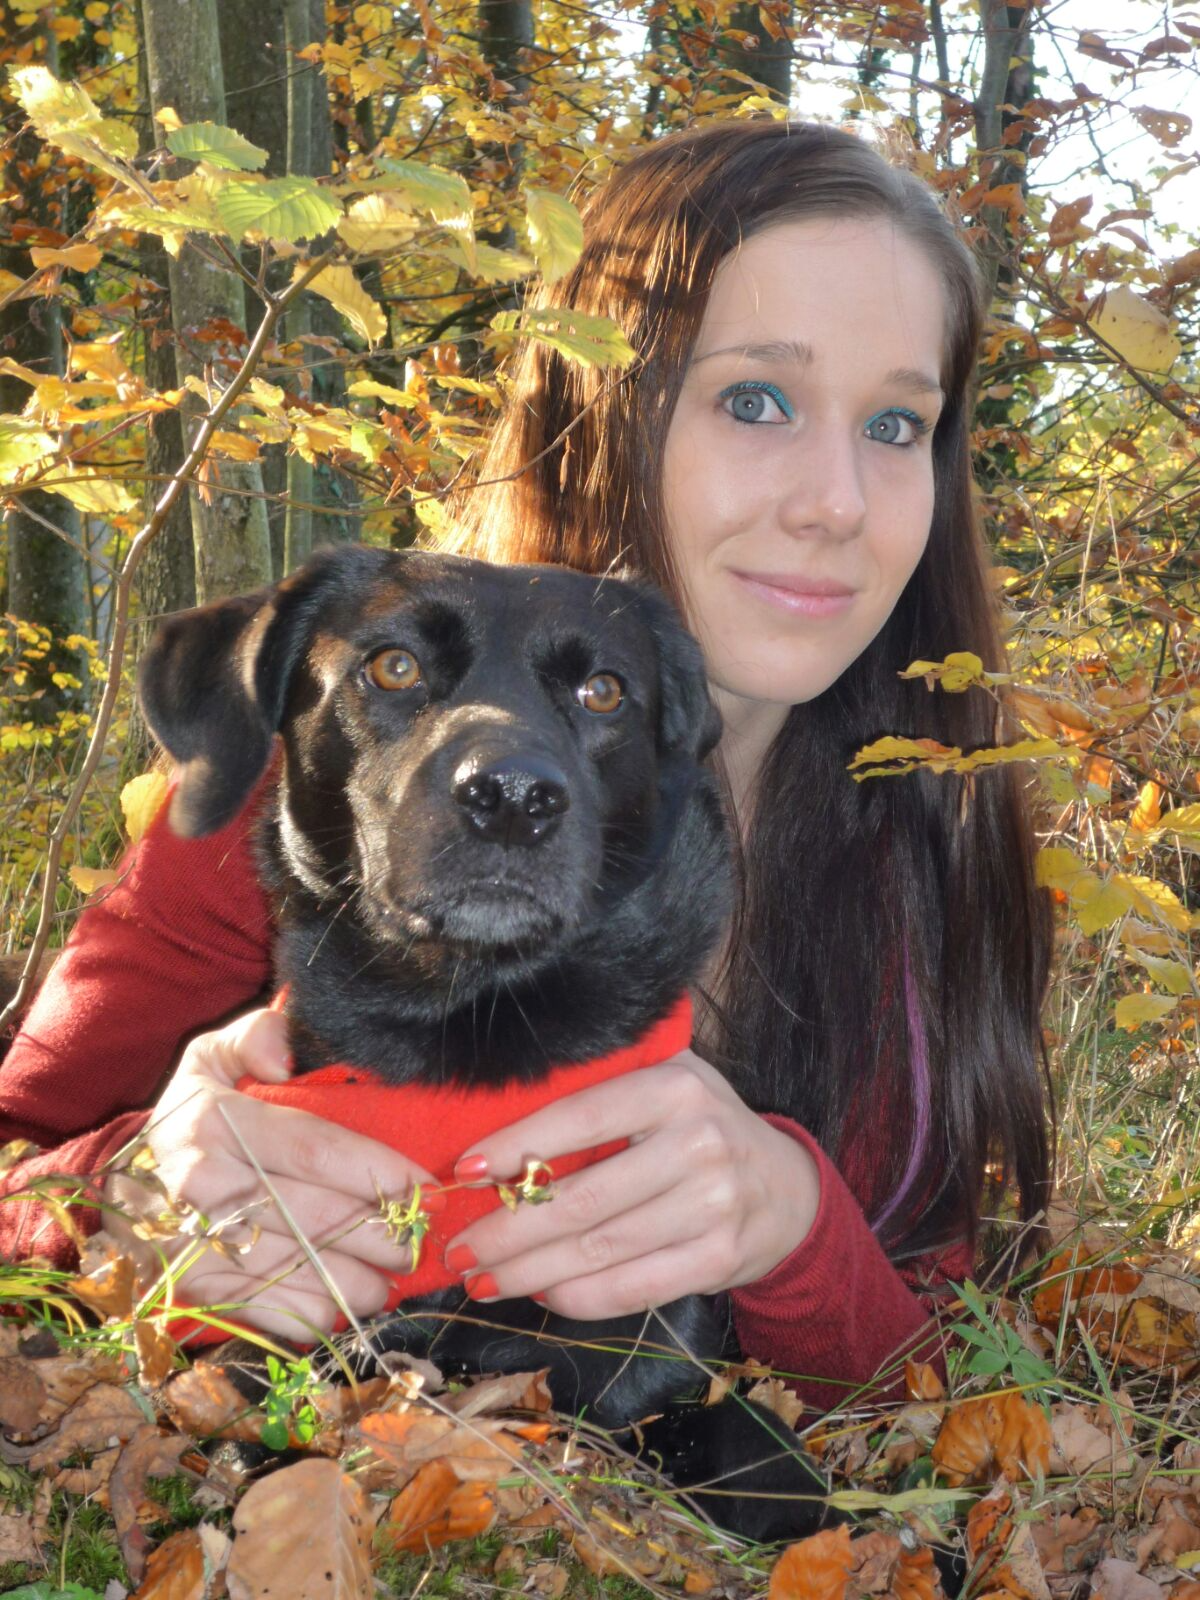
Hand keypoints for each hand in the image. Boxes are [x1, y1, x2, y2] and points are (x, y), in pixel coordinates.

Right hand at [104, 1008, 440, 1340]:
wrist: (125, 1181)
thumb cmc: (196, 1112)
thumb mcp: (214, 1055)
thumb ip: (257, 1036)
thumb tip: (284, 1060)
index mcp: (213, 1121)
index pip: (315, 1148)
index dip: (380, 1171)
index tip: (426, 1188)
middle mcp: (199, 1184)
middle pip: (315, 1217)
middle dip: (382, 1235)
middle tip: (417, 1242)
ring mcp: (193, 1244)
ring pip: (299, 1273)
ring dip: (358, 1284)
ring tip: (390, 1277)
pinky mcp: (194, 1291)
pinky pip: (271, 1311)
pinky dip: (317, 1314)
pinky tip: (343, 1303)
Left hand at [442, 1048, 820, 1319]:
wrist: (785, 1187)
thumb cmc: (699, 1129)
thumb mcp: (663, 1088)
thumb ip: (600, 1096)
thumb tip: (496, 1136)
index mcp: (674, 1087)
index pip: (579, 1117)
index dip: (516, 1146)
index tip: (464, 1171)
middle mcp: (697, 1142)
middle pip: (579, 1198)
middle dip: (506, 1230)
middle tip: (457, 1250)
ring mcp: (714, 1204)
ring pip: (597, 1249)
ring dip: (527, 1272)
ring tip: (482, 1280)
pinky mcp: (719, 1258)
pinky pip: (630, 1288)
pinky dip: (576, 1297)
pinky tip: (540, 1294)